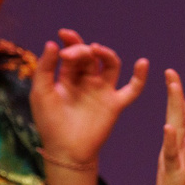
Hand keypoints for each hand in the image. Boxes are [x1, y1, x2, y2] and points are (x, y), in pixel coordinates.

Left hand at [28, 28, 147, 166]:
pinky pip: (132, 89)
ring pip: (111, 65)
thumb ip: (45, 67)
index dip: (70, 40)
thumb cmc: (50, 122)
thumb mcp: (41, 91)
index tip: (63, 34)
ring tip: (97, 50)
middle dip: (81, 50)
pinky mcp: (115, 104)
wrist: (65, 149)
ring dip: (106, 53)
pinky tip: (143, 63)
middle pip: (90, 56)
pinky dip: (140, 77)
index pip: (73, 52)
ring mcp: (102, 91)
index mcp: (68, 76)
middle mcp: (87, 80)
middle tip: (70, 55)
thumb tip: (53, 42)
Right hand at [141, 71, 184, 184]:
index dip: (179, 99)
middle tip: (171, 72)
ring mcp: (171, 162)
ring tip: (172, 86)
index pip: (180, 119)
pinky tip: (168, 127)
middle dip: (174, 93)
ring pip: (173, 129)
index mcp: (178, 150)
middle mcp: (172, 151)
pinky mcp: (171, 175)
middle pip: (175, 117)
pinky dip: (170, 141)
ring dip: (173, 107)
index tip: (175, 78)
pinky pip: (170, 156)